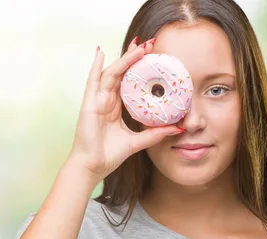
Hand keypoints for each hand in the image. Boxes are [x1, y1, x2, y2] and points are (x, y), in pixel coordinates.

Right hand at [68, 37, 183, 182]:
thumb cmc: (109, 154)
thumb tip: (177, 128)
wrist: (93, 167)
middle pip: (122, 72)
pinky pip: (93, 80)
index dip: (140, 68)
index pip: (130, 81)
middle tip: (150, 43)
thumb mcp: (137, 141)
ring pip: (112, 73)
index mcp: (116, 107)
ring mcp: (97, 100)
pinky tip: (101, 52)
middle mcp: (107, 100)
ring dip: (125, 58)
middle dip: (135, 57)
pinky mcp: (89, 103)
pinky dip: (96, 65)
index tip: (154, 56)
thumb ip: (155, 134)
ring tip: (139, 46)